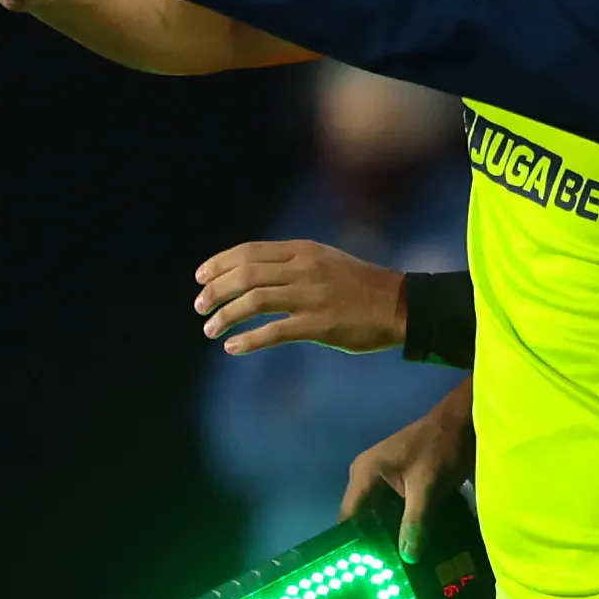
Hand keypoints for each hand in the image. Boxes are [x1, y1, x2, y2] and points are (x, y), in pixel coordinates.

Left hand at [196, 241, 405, 353]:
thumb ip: (292, 262)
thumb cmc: (360, 285)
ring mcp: (310, 296)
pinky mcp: (318, 325)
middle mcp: (303, 269)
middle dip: (215, 291)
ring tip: (210, 330)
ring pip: (254, 302)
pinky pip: (274, 332)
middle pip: (245, 275)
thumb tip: (253, 272)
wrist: (398, 304)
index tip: (200, 278)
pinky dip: (248, 341)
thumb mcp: (325, 260)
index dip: (218, 263)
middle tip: (199, 307)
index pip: (248, 252)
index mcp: (302, 250)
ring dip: (225, 316)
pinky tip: (233, 348)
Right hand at [341, 381, 472, 559]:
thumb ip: (415, 521)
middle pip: (361, 519)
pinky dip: (397, 526)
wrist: (463, 423)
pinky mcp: (397, 484)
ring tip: (394, 567)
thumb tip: (407, 556)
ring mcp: (381, 479)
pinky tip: (407, 546)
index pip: (348, 517)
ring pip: (376, 517)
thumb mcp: (427, 486)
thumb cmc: (441, 448)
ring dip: (386, 537)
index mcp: (364, 473)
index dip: (353, 544)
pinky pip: (390, 510)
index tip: (361, 571)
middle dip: (371, 544)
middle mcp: (365, 476)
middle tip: (381, 574)